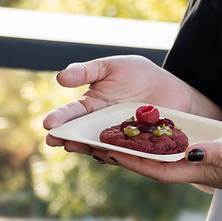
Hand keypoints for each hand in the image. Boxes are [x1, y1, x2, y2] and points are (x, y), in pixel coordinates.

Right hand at [43, 57, 218, 153]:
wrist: (173, 88)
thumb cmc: (139, 75)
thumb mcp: (111, 67)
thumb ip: (87, 71)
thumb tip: (60, 78)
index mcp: (91, 106)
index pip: (71, 114)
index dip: (59, 118)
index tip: (48, 123)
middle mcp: (100, 126)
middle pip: (80, 134)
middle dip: (66, 137)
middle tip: (54, 140)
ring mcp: (118, 139)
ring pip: (99, 147)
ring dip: (87, 148)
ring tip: (75, 146)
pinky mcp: (137, 148)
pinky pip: (125, 153)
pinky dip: (117, 154)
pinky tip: (107, 152)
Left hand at [92, 130, 221, 202]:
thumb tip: (191, 153)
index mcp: (205, 174)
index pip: (160, 170)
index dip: (133, 162)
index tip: (107, 151)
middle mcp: (200, 172)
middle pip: (154, 166)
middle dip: (125, 156)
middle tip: (95, 143)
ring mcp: (207, 166)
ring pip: (164, 159)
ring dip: (138, 149)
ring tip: (111, 136)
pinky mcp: (214, 157)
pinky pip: (179, 151)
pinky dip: (160, 142)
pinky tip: (149, 132)